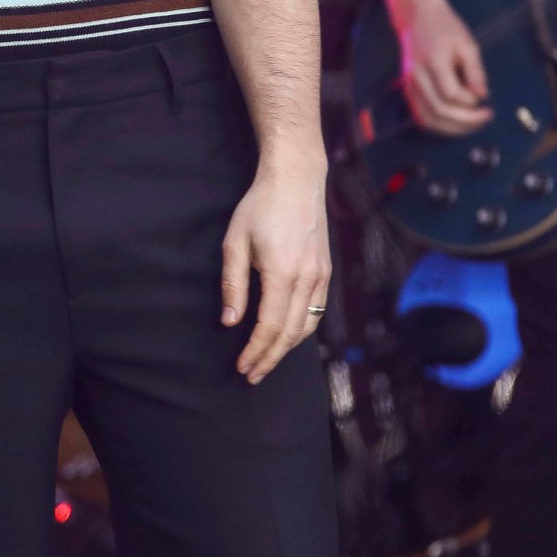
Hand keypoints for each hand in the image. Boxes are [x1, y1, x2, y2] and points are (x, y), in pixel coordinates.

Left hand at [221, 161, 330, 383]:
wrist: (296, 180)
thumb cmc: (260, 207)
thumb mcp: (235, 242)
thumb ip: (233, 284)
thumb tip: (230, 321)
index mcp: (283, 274)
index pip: (269, 326)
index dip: (255, 350)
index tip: (242, 367)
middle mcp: (308, 280)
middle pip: (290, 334)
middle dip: (270, 358)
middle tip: (252, 375)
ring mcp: (321, 277)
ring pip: (307, 326)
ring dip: (287, 348)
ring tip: (267, 361)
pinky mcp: (326, 272)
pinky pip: (316, 311)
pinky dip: (301, 330)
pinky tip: (287, 336)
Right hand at [401, 0, 490, 134]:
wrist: (419, 17)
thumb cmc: (446, 28)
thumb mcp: (468, 44)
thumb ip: (475, 72)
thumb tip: (482, 97)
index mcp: (433, 62)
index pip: (450, 94)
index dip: (470, 101)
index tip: (485, 99)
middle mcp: (417, 76)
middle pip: (439, 110)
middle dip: (466, 120)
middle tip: (486, 118)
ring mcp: (410, 85)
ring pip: (429, 118)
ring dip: (453, 127)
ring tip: (473, 125)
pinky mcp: (409, 89)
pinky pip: (422, 115)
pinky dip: (439, 124)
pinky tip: (455, 123)